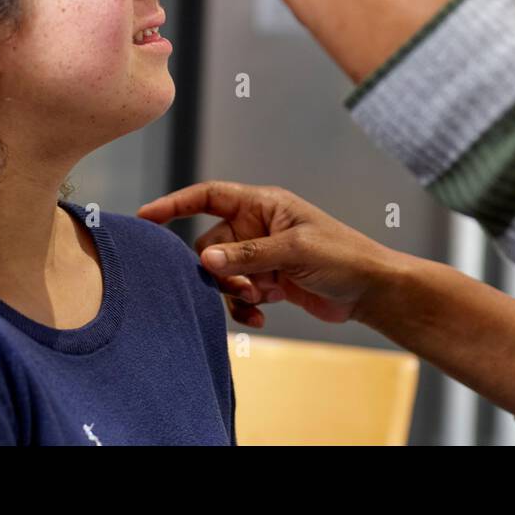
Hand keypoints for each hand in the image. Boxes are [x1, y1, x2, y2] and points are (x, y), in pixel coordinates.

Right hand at [138, 181, 405, 329]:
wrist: (369, 290)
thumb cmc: (342, 256)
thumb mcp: (294, 250)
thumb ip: (248, 254)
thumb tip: (204, 260)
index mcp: (263, 204)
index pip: (209, 196)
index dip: (176, 203)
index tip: (145, 216)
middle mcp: (257, 226)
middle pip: (210, 243)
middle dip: (216, 268)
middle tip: (238, 284)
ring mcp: (261, 255)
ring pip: (221, 273)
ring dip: (231, 290)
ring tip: (256, 299)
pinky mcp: (268, 281)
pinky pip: (237, 293)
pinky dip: (242, 306)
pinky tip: (259, 317)